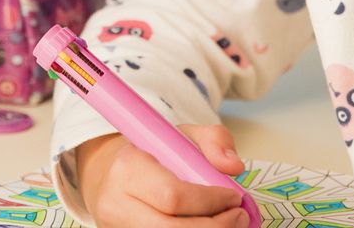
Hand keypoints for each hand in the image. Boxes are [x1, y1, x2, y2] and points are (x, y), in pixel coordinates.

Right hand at [76, 124, 249, 226]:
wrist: (114, 174)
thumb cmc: (153, 155)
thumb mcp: (183, 135)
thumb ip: (214, 141)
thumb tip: (233, 166)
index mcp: (128, 167)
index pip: (173, 196)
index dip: (210, 201)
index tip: (235, 197)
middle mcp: (116, 203)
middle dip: (215, 227)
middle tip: (240, 217)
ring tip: (228, 224)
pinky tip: (208, 227)